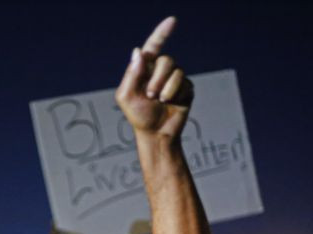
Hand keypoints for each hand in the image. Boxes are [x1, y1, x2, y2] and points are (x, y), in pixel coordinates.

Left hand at [115, 16, 192, 139]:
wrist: (155, 133)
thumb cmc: (138, 115)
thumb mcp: (126, 96)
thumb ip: (131, 74)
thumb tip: (138, 52)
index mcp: (145, 68)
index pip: (154, 46)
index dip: (162, 32)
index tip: (172, 21)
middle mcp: (161, 71)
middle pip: (166, 60)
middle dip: (158, 78)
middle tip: (151, 94)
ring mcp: (175, 79)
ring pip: (177, 71)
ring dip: (166, 87)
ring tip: (160, 100)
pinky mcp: (186, 89)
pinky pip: (185, 83)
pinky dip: (176, 94)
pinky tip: (171, 103)